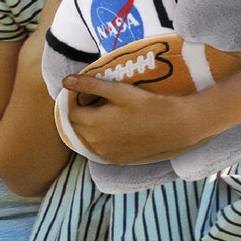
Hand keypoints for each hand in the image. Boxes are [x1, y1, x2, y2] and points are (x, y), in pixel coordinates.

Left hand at [61, 75, 219, 164]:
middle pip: (78, 126)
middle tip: (100, 102)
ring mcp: (105, 154)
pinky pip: (101, 149)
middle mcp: (94, 142)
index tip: (89, 93)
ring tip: (109, 114)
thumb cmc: (147, 105)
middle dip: (83, 114)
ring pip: (88, 138)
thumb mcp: (118, 91)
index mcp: (91, 124)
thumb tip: (65, 81)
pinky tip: (117, 129)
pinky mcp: (117, 160)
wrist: (175, 127)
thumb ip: (90, 85)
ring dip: (92, 127)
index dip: (77, 101)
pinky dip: (102, 139)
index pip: (71, 112)